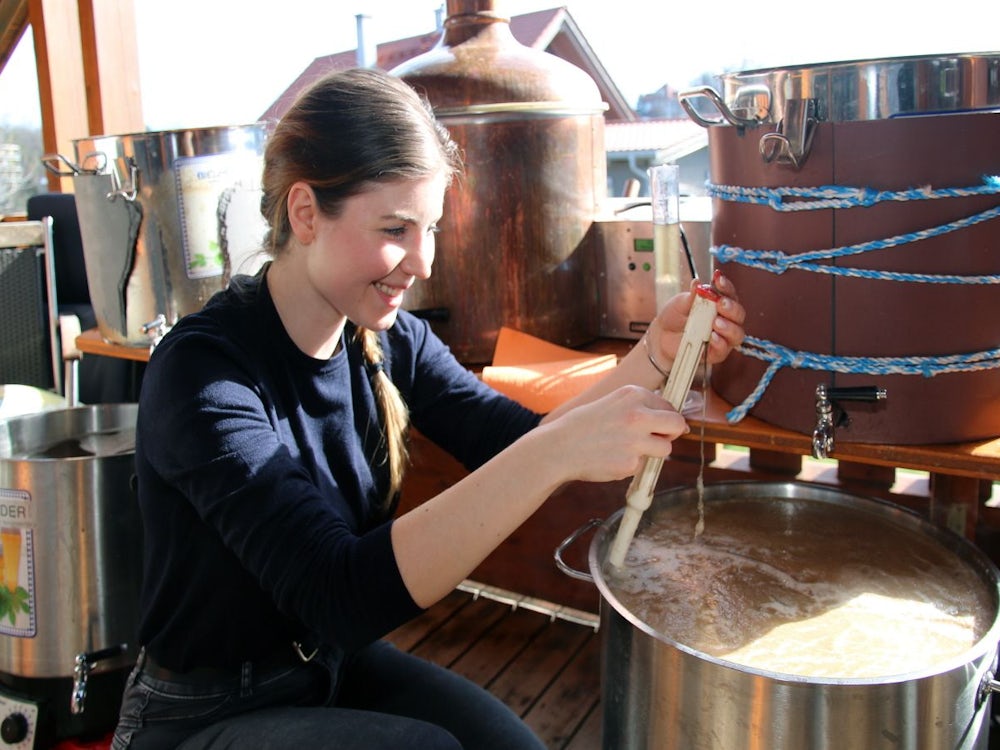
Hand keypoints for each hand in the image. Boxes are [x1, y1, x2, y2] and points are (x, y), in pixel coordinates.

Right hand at [538, 385, 688, 483]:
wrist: (558, 447)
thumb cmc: (583, 425)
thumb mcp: (612, 403)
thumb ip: (640, 408)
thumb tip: (676, 422)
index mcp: (633, 394)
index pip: (669, 406)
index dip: (664, 419)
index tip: (657, 426)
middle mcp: (638, 415)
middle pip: (677, 424)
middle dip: (672, 433)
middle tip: (658, 438)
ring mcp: (636, 440)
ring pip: (665, 449)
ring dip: (652, 452)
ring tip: (627, 449)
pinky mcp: (631, 463)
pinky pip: (642, 465)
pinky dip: (630, 464)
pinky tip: (610, 458)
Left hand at [651, 270, 744, 369]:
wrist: (661, 336)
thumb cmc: (674, 316)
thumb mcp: (680, 303)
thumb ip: (691, 296)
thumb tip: (697, 282)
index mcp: (719, 303)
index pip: (729, 293)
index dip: (726, 286)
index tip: (718, 279)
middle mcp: (726, 319)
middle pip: (738, 314)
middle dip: (731, 307)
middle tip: (720, 303)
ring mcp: (723, 337)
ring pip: (737, 333)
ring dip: (729, 327)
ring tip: (716, 322)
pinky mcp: (716, 353)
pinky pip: (724, 349)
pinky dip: (720, 343)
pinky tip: (713, 337)